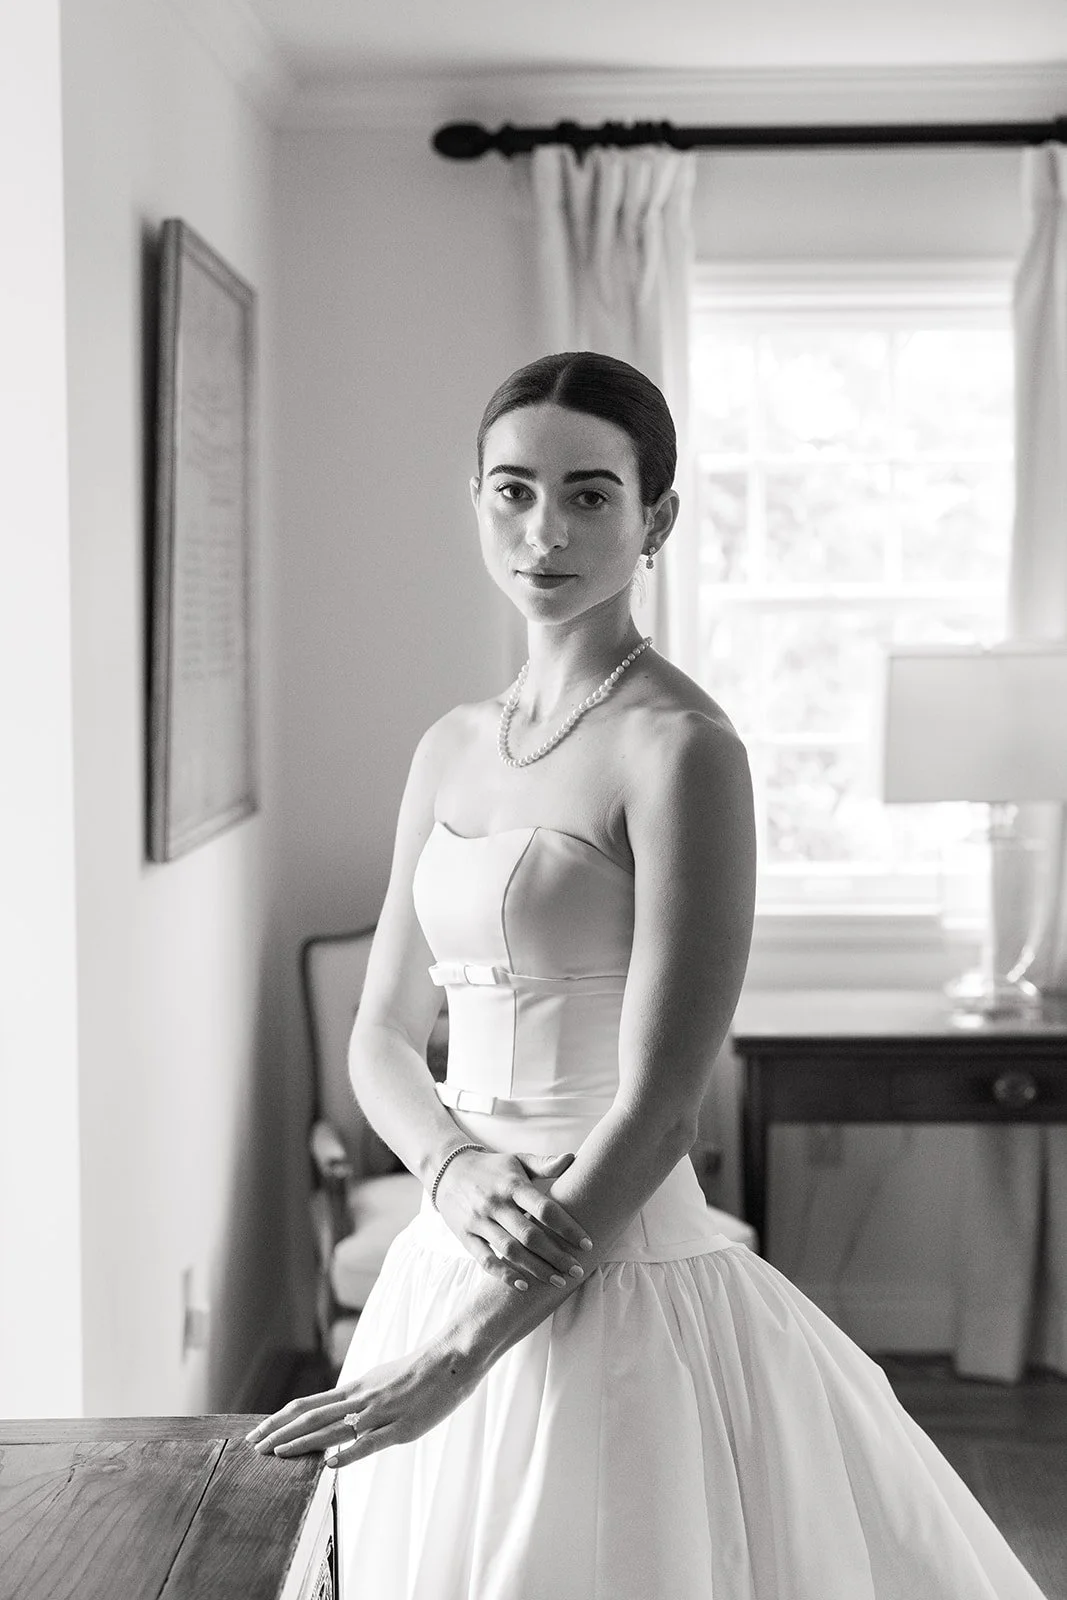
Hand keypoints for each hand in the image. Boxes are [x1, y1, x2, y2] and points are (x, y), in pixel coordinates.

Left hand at [244, 1339, 480, 1469]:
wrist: (451, 1360)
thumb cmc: (419, 1372)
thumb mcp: (382, 1381)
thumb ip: (361, 1399)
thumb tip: (342, 1415)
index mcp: (355, 1389)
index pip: (307, 1405)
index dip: (279, 1419)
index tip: (257, 1432)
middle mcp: (360, 1399)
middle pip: (311, 1416)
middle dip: (279, 1432)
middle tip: (253, 1448)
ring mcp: (379, 1414)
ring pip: (333, 1428)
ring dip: (302, 1442)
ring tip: (276, 1454)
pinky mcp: (401, 1428)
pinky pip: (370, 1442)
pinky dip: (348, 1453)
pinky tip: (330, 1464)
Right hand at [434, 1148, 592, 1290]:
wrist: (447, 1169)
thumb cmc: (492, 1167)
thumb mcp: (517, 1160)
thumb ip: (545, 1163)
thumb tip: (572, 1158)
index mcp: (513, 1184)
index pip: (545, 1209)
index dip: (568, 1227)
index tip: (587, 1244)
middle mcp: (496, 1203)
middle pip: (531, 1235)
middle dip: (556, 1255)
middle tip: (577, 1270)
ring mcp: (479, 1221)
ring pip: (511, 1251)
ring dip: (537, 1269)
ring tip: (559, 1281)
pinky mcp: (465, 1236)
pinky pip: (486, 1260)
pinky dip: (504, 1275)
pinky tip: (524, 1285)